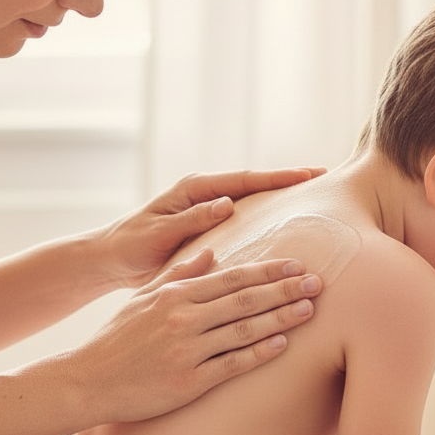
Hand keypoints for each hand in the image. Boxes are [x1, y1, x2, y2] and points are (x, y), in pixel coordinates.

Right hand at [71, 248, 322, 422]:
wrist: (87, 380)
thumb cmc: (116, 339)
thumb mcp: (144, 298)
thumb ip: (179, 274)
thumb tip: (211, 253)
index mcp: (175, 294)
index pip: (232, 278)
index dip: (268, 270)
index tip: (297, 264)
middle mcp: (183, 318)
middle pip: (245, 299)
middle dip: (285, 289)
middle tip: (319, 281)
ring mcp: (186, 350)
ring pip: (244, 329)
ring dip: (281, 318)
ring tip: (310, 309)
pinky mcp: (187, 382)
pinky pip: (232, 364)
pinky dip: (259, 352)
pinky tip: (283, 344)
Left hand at [97, 168, 325, 287]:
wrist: (111, 259)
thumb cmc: (131, 245)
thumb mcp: (160, 232)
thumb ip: (192, 219)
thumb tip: (227, 203)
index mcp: (195, 189)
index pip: (246, 179)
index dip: (280, 177)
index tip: (309, 174)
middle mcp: (205, 195)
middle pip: (256, 184)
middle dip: (288, 181)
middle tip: (324, 178)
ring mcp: (208, 209)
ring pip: (253, 200)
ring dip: (280, 198)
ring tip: (313, 199)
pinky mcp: (208, 226)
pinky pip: (244, 219)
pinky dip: (265, 218)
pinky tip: (285, 227)